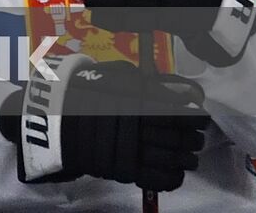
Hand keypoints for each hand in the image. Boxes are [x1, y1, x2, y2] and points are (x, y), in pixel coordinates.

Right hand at [0, 56, 206, 191]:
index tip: (199, 116)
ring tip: (188, 156)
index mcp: (135, 100)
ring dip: (186, 158)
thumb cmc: (85, 93)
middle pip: (179, 137)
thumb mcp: (112, 76)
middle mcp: (137, 125)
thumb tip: (177, 90)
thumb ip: (143, 82)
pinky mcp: (126, 171)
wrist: (56, 121)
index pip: (176, 112)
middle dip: (192, 138)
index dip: (193, 116)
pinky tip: (175, 172)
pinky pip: (159, 179)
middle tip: (196, 137)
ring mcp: (132, 150)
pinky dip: (172, 177)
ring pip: (173, 159)